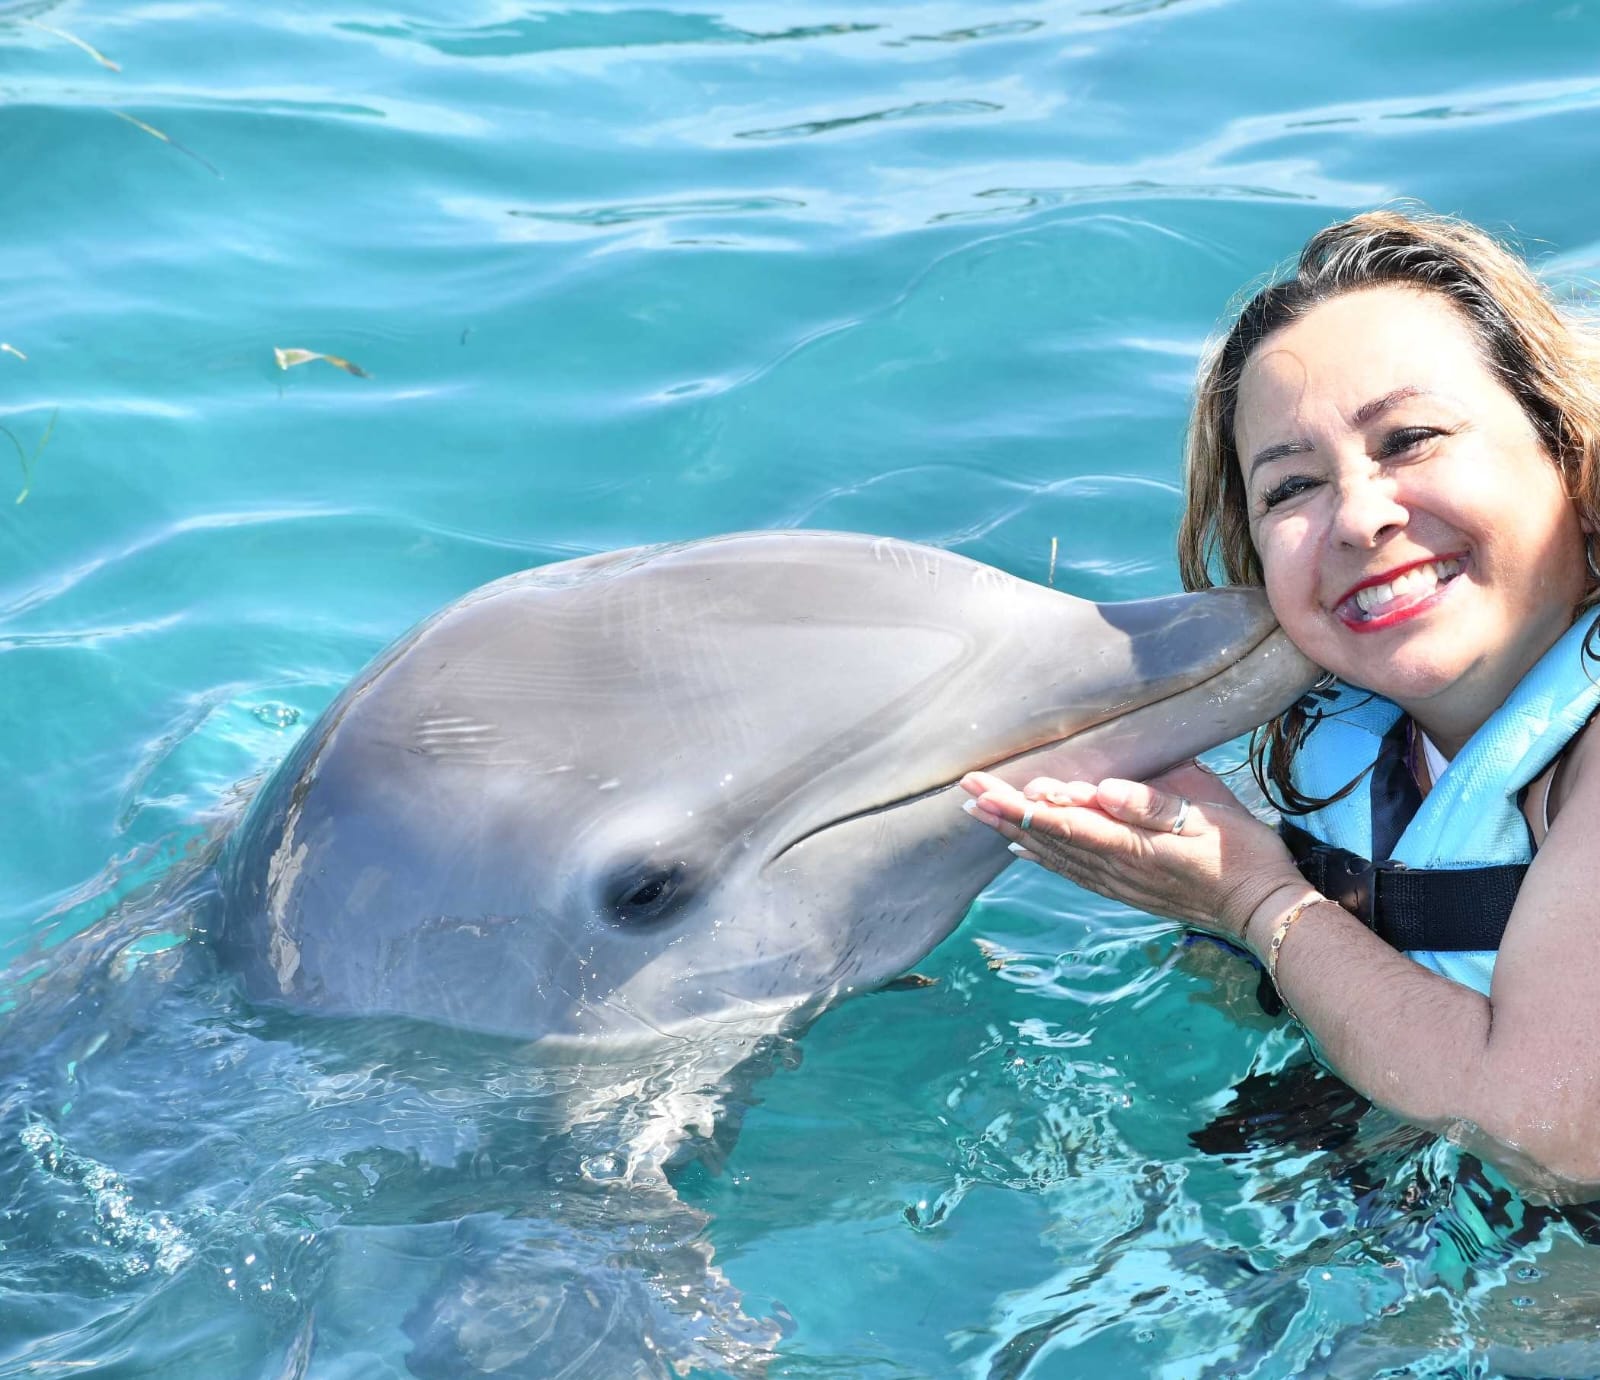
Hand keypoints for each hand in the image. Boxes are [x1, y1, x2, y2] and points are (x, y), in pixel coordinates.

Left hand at [959, 761, 1305, 948]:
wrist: (1263, 908)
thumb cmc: (1240, 852)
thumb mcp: (1206, 817)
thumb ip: (1153, 804)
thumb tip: (1103, 792)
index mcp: (1131, 844)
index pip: (1061, 821)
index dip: (1019, 805)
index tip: (984, 790)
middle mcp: (1115, 867)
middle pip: (1047, 838)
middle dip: (1003, 813)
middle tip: (964, 792)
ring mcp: (1118, 882)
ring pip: (1053, 856)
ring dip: (1013, 833)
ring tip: (979, 814)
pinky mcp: (1125, 889)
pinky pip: (1071, 872)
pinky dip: (1040, 858)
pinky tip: (1020, 849)